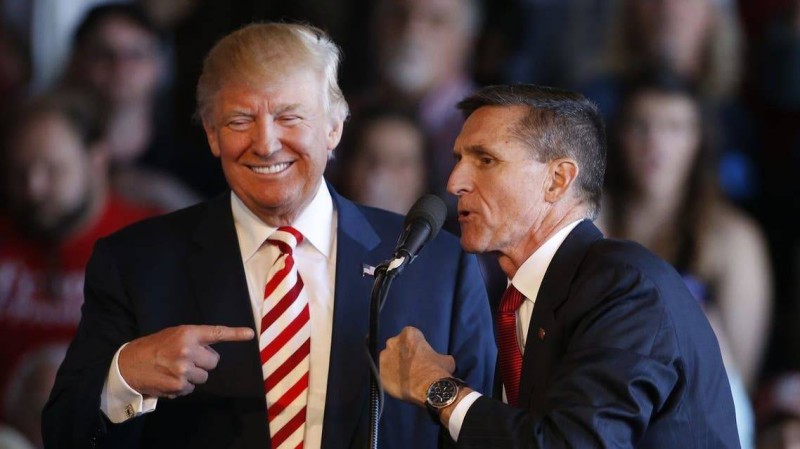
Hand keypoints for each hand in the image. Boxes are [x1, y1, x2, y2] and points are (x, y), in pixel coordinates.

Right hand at [118, 325, 253, 397]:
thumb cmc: (154, 347)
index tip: (250, 334)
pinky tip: (170, 379)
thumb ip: (194, 339)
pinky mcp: (178, 385)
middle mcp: (187, 350)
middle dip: (203, 362)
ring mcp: (183, 369)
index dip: (235, 334)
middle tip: (187, 359)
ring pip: (204, 376)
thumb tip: (213, 351)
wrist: (128, 365)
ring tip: (176, 369)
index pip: (216, 333)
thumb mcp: (174, 335)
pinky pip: (192, 388)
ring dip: (194, 375)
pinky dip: (183, 386)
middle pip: (214, 361)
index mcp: (188, 333)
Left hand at [379, 326, 455, 406]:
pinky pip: (384, 374)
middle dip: (401, 354)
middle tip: (410, 366)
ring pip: (388, 359)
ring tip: (404, 377)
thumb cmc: (437, 370)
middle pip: (396, 346)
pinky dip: (389, 378)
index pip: (409, 336)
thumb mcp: (446, 359)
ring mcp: (384, 357)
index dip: (414, 346)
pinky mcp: (379, 372)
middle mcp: (393, 342)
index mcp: (409, 334)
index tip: (418, 356)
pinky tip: (398, 385)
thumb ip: (439, 356)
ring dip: (393, 366)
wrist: (428, 387)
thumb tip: (442, 360)